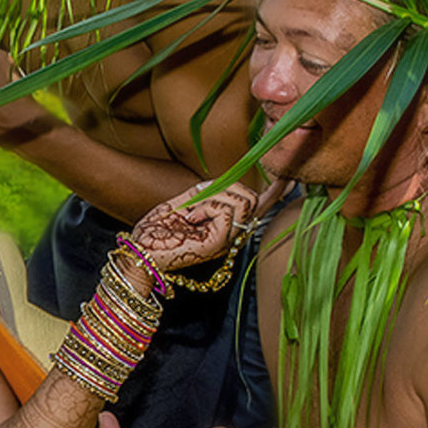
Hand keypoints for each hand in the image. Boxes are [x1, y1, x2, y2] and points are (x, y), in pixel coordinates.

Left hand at [129, 182, 264, 273]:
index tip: (287, 177)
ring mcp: (227, 240)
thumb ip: (208, 193)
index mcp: (226, 225)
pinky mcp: (219, 243)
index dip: (275, 192)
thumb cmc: (158, 230)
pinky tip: (190, 218)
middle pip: (251, 198)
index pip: (258, 209)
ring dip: (212, 198)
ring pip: (242, 202)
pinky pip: (226, 211)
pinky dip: (205, 207)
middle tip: (197, 200)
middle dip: (226, 187)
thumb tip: (226, 181)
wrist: (140, 250)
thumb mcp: (186, 203)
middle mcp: (231, 235)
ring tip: (191, 213)